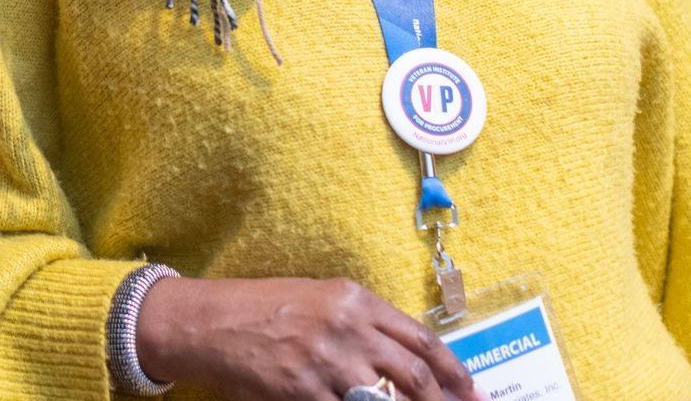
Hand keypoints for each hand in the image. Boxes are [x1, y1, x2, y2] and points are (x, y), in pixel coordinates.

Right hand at [136, 276, 478, 400]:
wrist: (217, 321)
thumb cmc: (270, 308)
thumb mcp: (324, 299)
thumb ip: (365, 323)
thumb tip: (406, 357)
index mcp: (357, 300)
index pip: (420, 340)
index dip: (454, 371)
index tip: (473, 392)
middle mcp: (349, 327)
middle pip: (414, 374)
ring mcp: (327, 362)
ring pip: (387, 400)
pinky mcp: (304, 392)